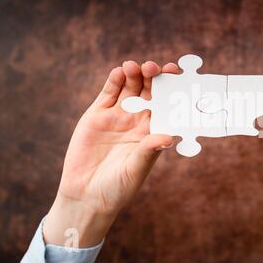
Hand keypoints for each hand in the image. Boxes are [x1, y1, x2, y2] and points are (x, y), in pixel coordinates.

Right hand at [44, 60, 179, 246]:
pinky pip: (108, 93)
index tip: (176, 77)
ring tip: (135, 67)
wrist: (86, 195)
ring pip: (129, 88)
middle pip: (149, 92)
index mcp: (152, 132)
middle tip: (154, 67)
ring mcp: (117, 116)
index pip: (166, 105)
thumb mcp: (136, 169)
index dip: (172, 91)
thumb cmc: (118, 187)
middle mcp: (137, 121)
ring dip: (134, 75)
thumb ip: (149, 150)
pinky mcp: (97, 115)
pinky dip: (114, 81)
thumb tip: (170, 137)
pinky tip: (119, 72)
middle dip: (153, 78)